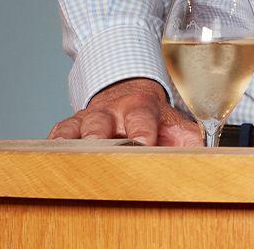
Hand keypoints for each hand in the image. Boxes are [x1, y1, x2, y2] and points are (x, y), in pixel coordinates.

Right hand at [48, 77, 201, 145]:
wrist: (128, 92)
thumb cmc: (154, 117)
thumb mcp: (176, 124)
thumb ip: (191, 141)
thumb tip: (207, 160)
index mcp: (140, 107)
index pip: (141, 120)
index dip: (141, 133)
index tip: (142, 145)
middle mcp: (110, 111)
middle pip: (99, 125)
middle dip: (98, 140)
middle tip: (98, 154)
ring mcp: (87, 118)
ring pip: (73, 129)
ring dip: (70, 145)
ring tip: (67, 161)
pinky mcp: (69, 126)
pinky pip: (56, 134)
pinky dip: (51, 146)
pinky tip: (47, 159)